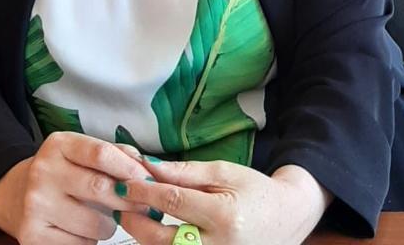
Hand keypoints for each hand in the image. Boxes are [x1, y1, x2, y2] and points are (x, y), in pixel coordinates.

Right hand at [0, 133, 154, 243]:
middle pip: (100, 188)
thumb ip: (115, 154)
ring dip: (110, 224)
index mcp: (58, 145)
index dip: (130, 168)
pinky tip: (83, 229)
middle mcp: (43, 172)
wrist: (14, 195)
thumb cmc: (62, 171)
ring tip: (106, 217)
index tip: (148, 179)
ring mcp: (35, 206)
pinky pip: (80, 244)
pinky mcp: (32, 237)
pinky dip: (90, 240)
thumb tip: (148, 168)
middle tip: (142, 204)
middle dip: (129, 199)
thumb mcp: (81, 152)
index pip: (101, 153)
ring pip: (95, 223)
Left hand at [118, 158, 330, 244]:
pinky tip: (151, 231)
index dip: (145, 191)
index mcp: (223, 215)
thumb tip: (151, 166)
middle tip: (117, 202)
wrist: (286, 219)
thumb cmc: (255, 191)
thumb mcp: (225, 172)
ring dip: (143, 236)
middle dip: (135, 220)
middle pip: (162, 238)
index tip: (124, 181)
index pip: (173, 202)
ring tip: (130, 215)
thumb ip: (188, 172)